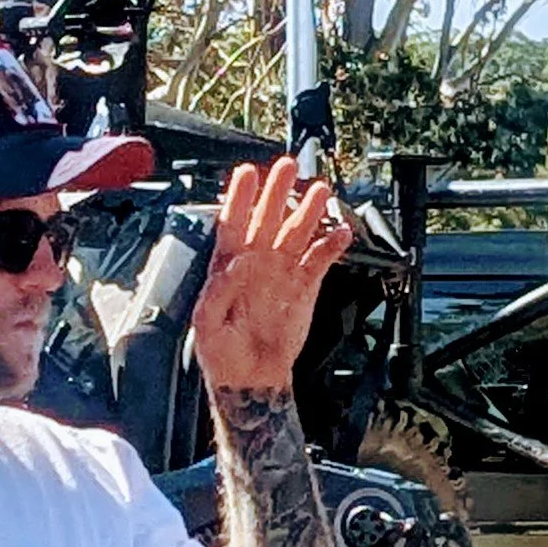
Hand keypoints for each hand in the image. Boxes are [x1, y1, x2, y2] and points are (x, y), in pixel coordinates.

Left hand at [190, 156, 353, 396]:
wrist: (252, 380)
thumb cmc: (222, 354)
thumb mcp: (206, 324)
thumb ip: (218, 291)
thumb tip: (237, 262)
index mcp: (227, 267)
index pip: (233, 223)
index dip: (240, 198)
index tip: (248, 173)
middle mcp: (256, 264)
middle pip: (267, 219)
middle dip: (277, 191)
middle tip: (288, 166)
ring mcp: (281, 274)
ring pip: (296, 233)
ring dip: (307, 211)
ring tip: (320, 190)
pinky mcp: (303, 288)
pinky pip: (319, 260)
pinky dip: (331, 245)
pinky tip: (341, 231)